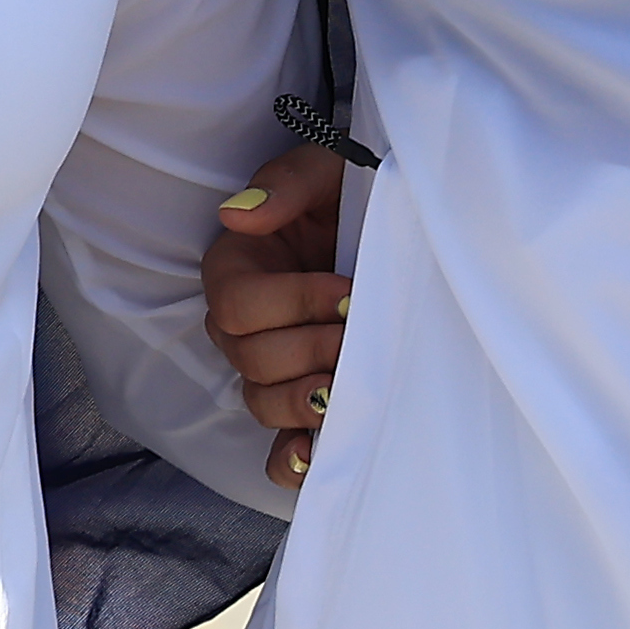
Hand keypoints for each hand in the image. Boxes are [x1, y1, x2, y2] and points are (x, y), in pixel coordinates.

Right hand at [203, 137, 354, 489]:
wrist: (392, 221)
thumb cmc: (350, 191)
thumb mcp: (325, 168)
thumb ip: (285, 186)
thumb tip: (239, 216)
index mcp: (237, 268)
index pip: (239, 305)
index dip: (293, 303)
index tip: (349, 292)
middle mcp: (244, 325)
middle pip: (251, 359)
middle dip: (311, 350)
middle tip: (359, 335)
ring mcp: (271, 365)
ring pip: (262, 402)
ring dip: (305, 402)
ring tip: (346, 390)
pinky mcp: (301, 395)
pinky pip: (278, 445)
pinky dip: (290, 459)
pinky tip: (314, 457)